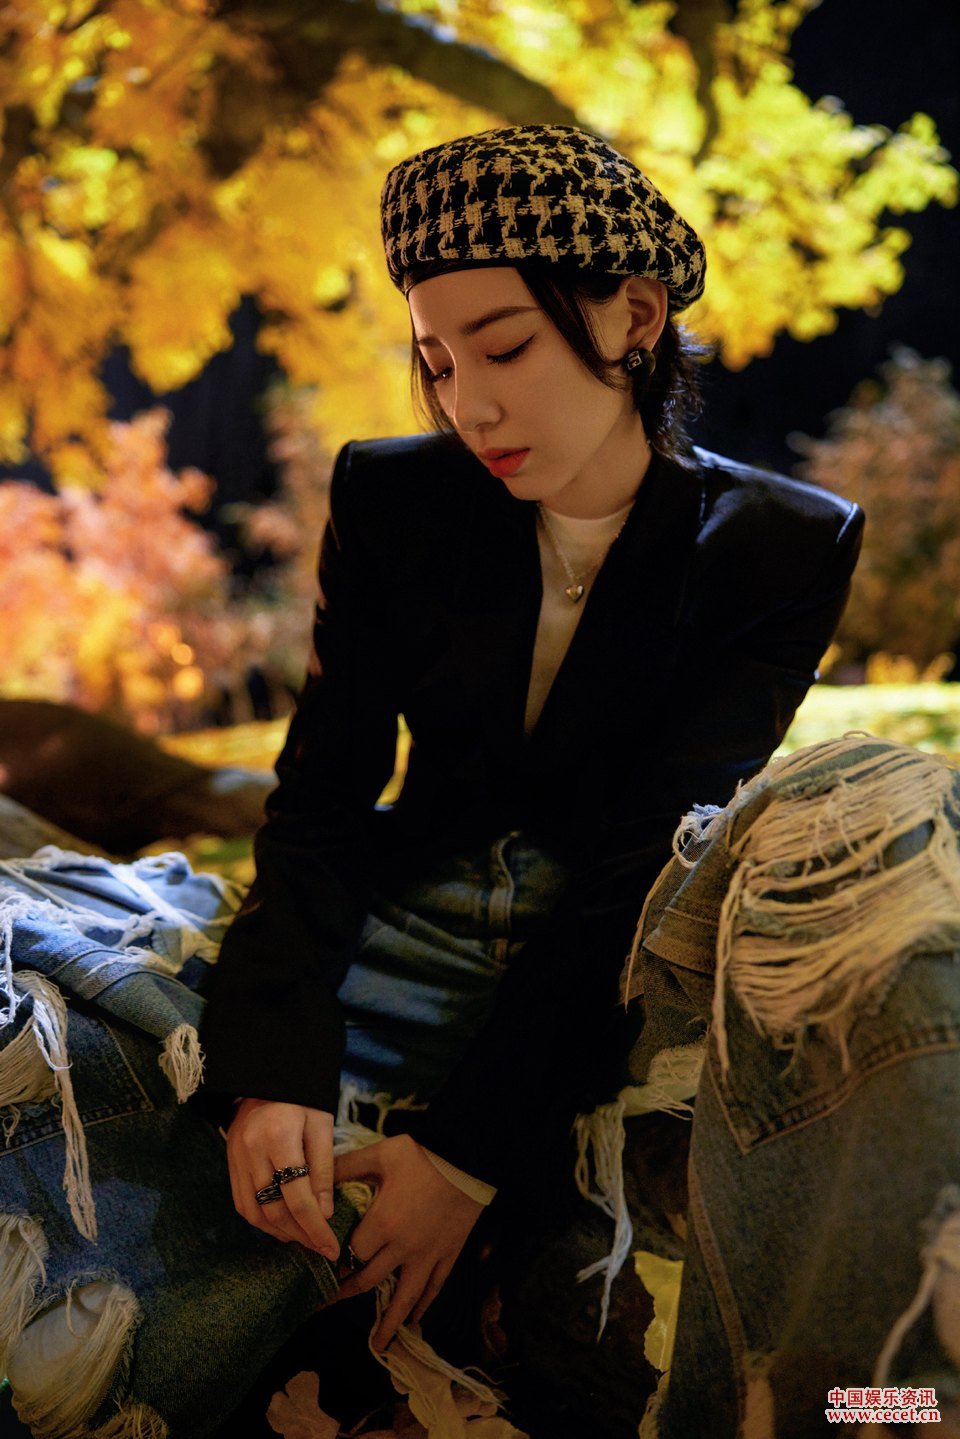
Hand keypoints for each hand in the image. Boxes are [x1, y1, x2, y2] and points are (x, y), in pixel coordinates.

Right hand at [227, 1098, 339, 1260]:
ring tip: (302, 1238)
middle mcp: (250, 1150)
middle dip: (299, 1234)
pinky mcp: (229, 1160)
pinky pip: (241, 1201)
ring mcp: (235, 1156)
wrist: (267, 1074)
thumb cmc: (302, 1097)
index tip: (331, 1248)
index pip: (297, 1196)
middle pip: (273, 1208)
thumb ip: (323, 1169)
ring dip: (278, 1232)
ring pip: (252, 1211)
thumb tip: (324, 1214)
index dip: (315, 1227)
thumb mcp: (322, 1126)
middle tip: (319, 1247)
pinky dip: (260, 1219)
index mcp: (278, 1137)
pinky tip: (280, 1224)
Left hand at [333, 1133, 483, 1350]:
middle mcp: (403, 1247)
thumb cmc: (422, 1154)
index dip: (334, 1263)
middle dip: (346, 1293)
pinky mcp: (448, 1253)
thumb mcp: (380, 1154)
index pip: (350, 1254)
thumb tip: (314, 1175)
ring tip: (378, 1346)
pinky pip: (435, 1286)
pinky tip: (416, 1318)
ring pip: (405, 1297)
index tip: (319, 1270)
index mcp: (382, 1224)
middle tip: (327, 1305)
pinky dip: (424, 1304)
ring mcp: (428, 1254)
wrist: (469, 1156)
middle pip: (369, 1280)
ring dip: (389, 1323)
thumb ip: (346, 1167)